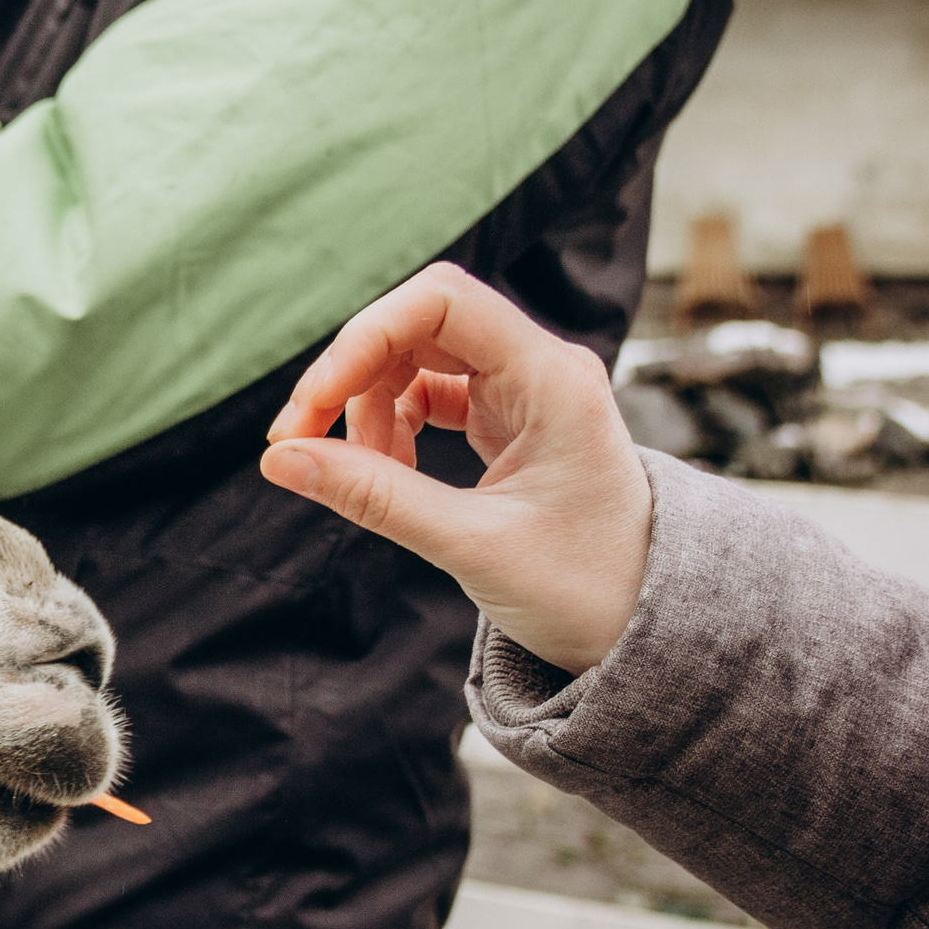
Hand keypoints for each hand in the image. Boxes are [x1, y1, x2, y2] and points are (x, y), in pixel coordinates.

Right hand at [259, 264, 652, 674]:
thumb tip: (279, 461)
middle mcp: (541, 368)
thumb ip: (374, 497)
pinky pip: (428, 391)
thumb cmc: (585, 591)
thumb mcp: (470, 545)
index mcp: (552, 380)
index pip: (441, 301)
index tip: (313, 406)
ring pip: (416, 356)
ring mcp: (524, 390)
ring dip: (367, 404)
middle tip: (300, 441)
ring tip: (357, 472)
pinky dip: (390, 423)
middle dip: (352, 375)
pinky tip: (385, 469)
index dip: (364, 338)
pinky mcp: (508, 418)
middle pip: (417, 322)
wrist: (650, 628)